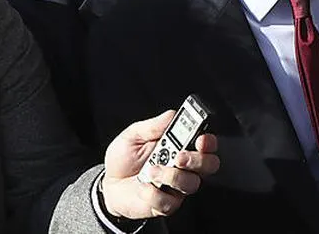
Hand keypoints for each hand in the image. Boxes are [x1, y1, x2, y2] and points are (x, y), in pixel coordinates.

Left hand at [100, 109, 220, 219]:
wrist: (108, 185)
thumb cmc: (124, 159)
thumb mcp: (133, 136)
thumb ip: (153, 126)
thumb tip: (171, 115)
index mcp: (180, 146)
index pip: (206, 143)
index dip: (209, 141)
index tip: (201, 139)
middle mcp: (184, 167)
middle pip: (210, 165)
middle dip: (198, 160)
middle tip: (179, 157)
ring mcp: (177, 187)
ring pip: (192, 184)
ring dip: (172, 176)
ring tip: (151, 171)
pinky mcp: (166, 205)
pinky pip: (170, 202)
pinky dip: (154, 194)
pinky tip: (144, 187)